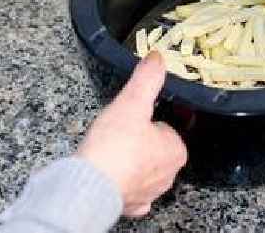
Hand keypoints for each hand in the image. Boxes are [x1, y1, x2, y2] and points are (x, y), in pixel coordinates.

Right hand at [77, 51, 186, 217]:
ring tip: (110, 150)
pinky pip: (131, 190)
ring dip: (131, 162)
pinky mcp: (131, 205)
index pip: (165, 128)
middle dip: (139, 141)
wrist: (89, 185)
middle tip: (118, 133)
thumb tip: (158, 58)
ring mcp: (149, 192)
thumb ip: (147, 79)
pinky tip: (111, 175)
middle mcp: (168, 175)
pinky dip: (122, 183)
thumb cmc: (114, 146)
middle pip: (154, 148)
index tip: (133, 118)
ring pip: (143, 169)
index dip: (148, 120)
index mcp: (175, 151)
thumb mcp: (132, 102)